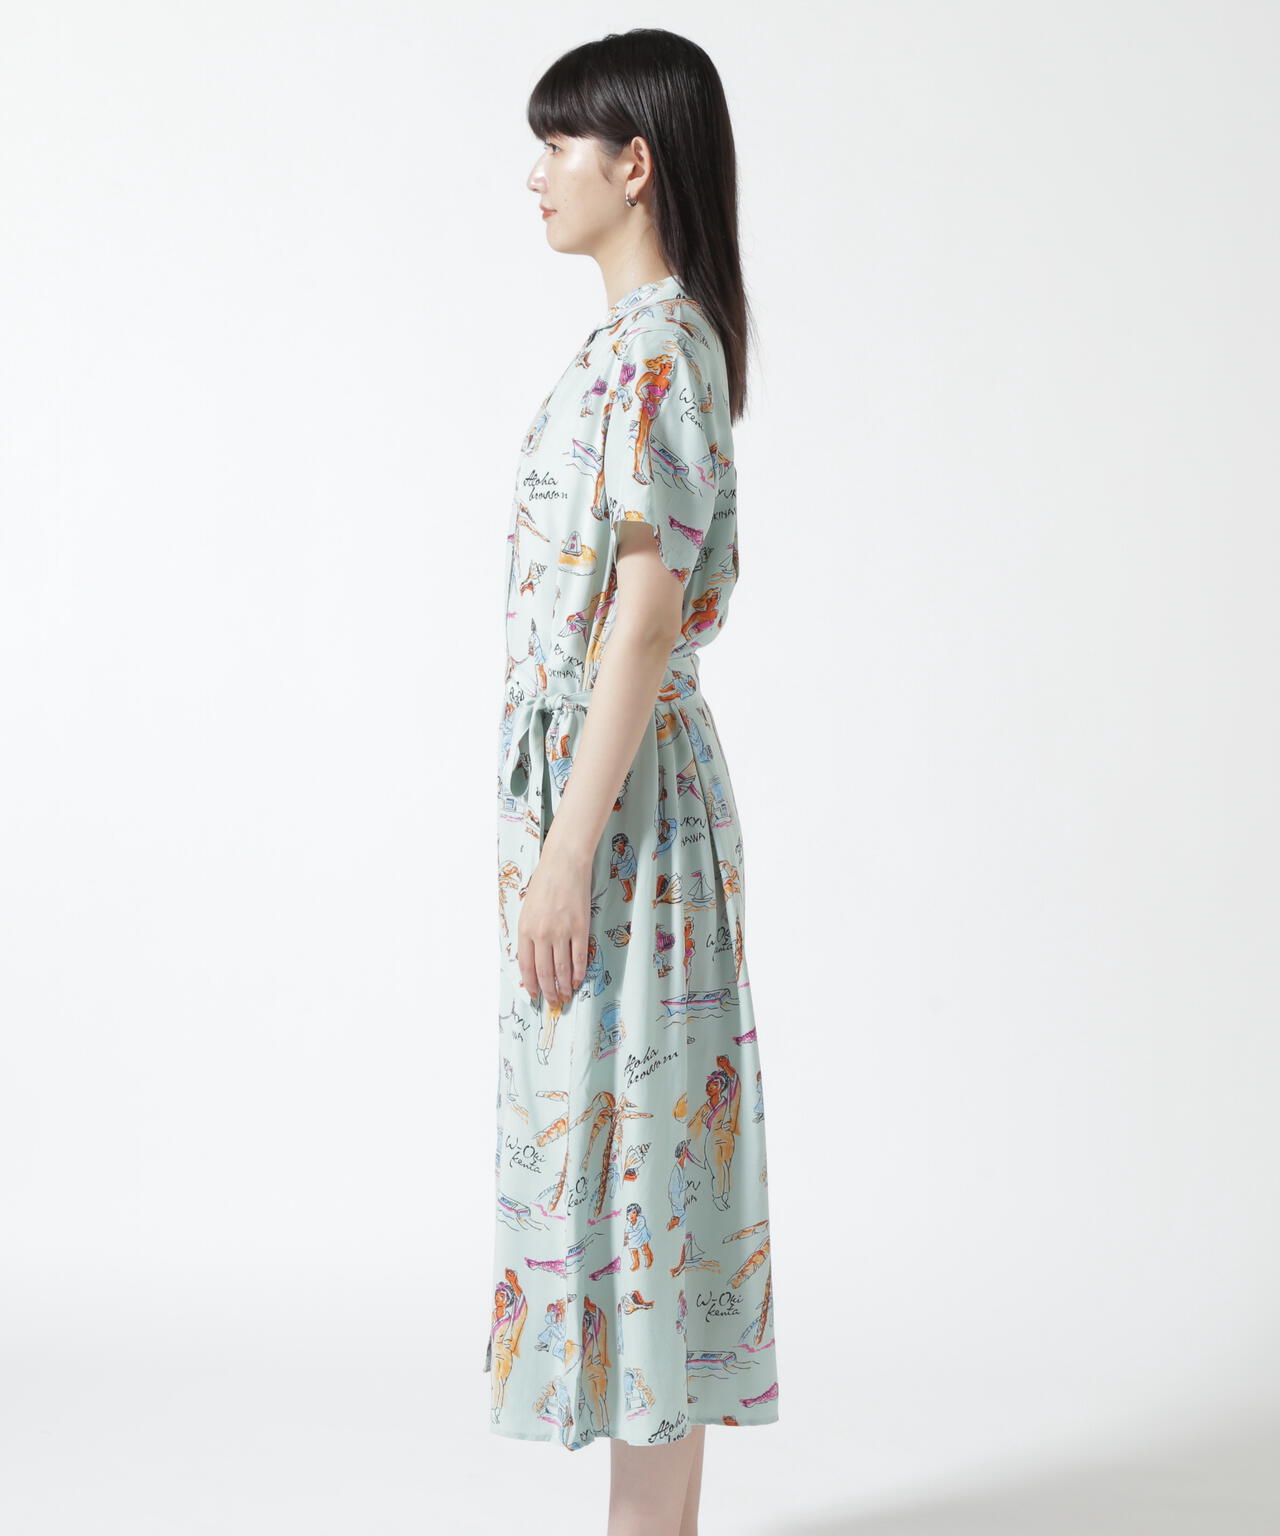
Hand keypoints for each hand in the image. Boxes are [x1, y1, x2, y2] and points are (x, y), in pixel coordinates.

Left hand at [518, 843, 592, 1008]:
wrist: (564, 864)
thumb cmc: (544, 883)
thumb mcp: (527, 908)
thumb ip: (529, 933)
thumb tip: (534, 956)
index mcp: (525, 930)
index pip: (526, 966)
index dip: (530, 984)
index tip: (534, 994)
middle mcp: (542, 935)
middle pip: (544, 972)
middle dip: (548, 991)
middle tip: (553, 1002)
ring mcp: (561, 932)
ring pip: (561, 969)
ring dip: (563, 986)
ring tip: (565, 996)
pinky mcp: (579, 928)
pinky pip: (579, 957)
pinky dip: (578, 972)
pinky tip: (577, 980)